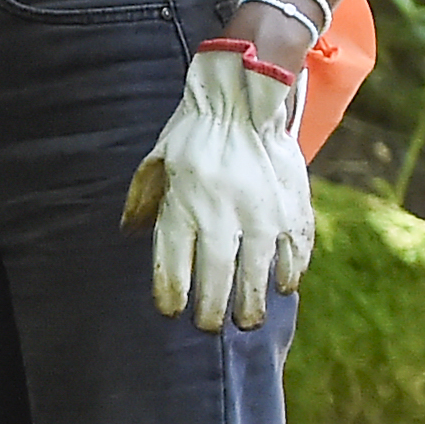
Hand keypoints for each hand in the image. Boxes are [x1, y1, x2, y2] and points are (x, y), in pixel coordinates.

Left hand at [124, 41, 314, 331]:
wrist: (245, 96)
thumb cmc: (193, 133)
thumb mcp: (156, 161)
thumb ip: (142, 199)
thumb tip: (128, 234)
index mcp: (184, 202)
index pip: (174, 264)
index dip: (172, 293)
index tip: (171, 312)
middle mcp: (223, 211)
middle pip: (217, 276)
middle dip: (212, 309)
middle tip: (209, 327)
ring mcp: (263, 210)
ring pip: (257, 271)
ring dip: (252, 301)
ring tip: (246, 321)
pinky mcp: (294, 204)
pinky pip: (295, 249)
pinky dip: (290, 272)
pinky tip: (282, 286)